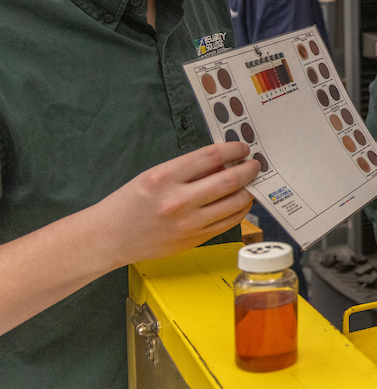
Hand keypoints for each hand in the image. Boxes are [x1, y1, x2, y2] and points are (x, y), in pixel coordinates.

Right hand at [94, 141, 259, 267]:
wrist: (110, 237)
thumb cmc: (130, 203)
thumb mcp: (154, 175)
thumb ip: (188, 169)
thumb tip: (224, 161)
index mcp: (164, 178)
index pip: (210, 157)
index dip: (233, 149)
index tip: (242, 148)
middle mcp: (178, 201)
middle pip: (229, 181)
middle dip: (249, 170)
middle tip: (255, 165)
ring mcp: (188, 224)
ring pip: (235, 204)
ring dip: (249, 191)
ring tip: (250, 184)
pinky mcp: (194, 240)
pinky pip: (229, 223)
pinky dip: (240, 210)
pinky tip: (240, 202)